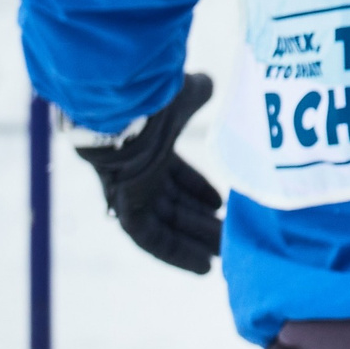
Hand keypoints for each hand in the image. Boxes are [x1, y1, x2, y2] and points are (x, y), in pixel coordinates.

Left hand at [74, 73, 223, 274]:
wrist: (121, 104)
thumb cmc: (154, 96)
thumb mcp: (183, 96)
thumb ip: (198, 93)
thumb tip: (209, 84)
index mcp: (151, 149)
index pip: (175, 177)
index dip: (197, 190)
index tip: (220, 205)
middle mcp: (138, 175)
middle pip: (172, 206)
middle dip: (200, 224)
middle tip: (228, 240)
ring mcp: (130, 191)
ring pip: (163, 226)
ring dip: (191, 244)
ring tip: (219, 260)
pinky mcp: (125, 205)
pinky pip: (148, 238)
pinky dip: (175, 252)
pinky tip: (201, 265)